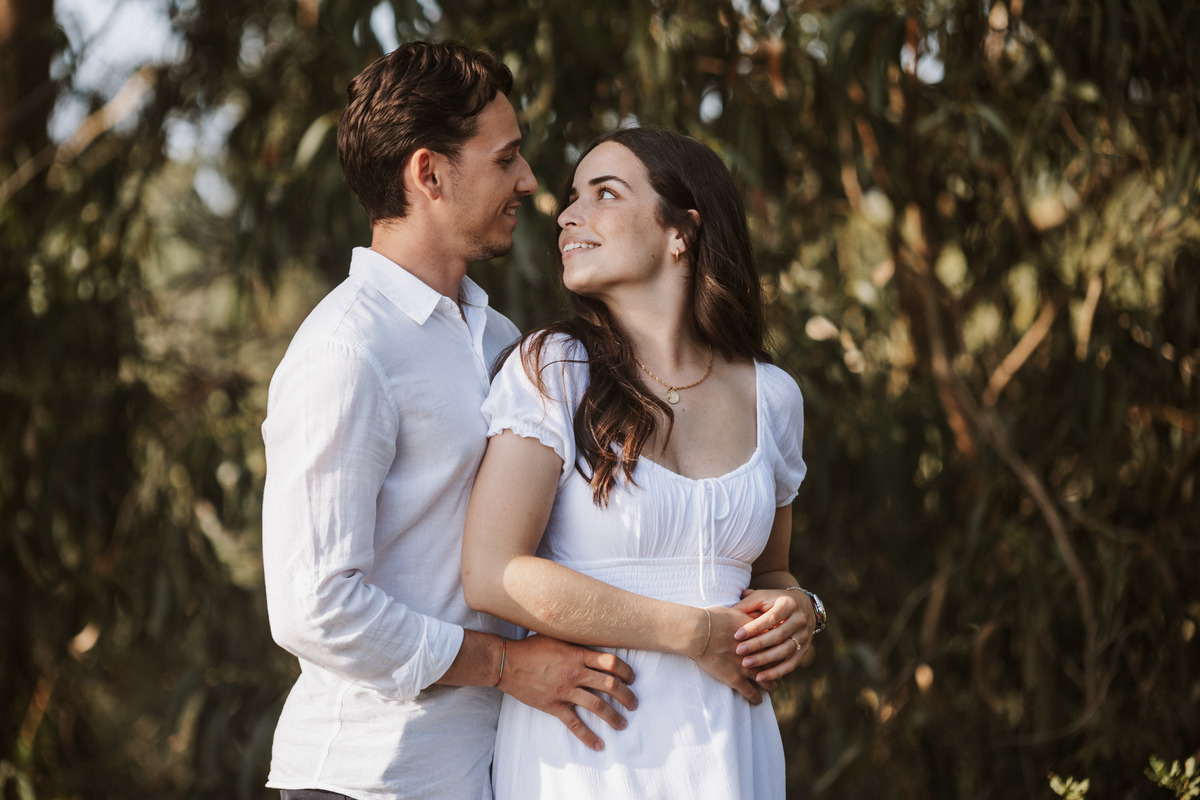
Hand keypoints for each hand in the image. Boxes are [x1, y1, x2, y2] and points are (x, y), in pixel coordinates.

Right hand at [499, 635, 636, 751]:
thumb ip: (576, 643)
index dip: (626, 671)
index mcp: (577, 655)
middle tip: (634, 703)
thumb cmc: (531, 647)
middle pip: (611, 685)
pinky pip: (575, 724)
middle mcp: (575, 673)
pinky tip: (599, 745)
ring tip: (623, 723)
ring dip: (614, 716)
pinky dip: (588, 736)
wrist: (507, 663)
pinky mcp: (554, 706)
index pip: (611, 663)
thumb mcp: (557, 637)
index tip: (632, 678)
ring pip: (598, 706)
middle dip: (627, 696)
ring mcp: (565, 691)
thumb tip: (594, 642)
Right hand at [691, 606, 774, 704]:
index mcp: (758, 635)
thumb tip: (757, 613)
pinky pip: (751, 693)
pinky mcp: (736, 679)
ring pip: (765, 681)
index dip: (778, 650)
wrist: (699, 632)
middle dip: (777, 669)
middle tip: (778, 673)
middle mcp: (756, 653)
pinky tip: (758, 701)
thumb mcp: (737, 611)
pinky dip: (756, 698)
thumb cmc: (713, 618)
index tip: (779, 653)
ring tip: (771, 689)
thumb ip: (750, 616)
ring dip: (770, 686)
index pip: (775, 645)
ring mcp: (747, 668)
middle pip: (774, 664)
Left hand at [731, 589, 814, 681]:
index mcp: (789, 604)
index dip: (754, 628)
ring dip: (765, 660)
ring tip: (746, 664)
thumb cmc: (774, 601)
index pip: (771, 618)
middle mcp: (800, 620)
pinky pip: (791, 664)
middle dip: (758, 645)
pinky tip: (760, 677)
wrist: (801, 606)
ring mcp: (804, 636)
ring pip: (785, 651)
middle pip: (778, 636)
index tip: (737, 635)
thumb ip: (747, 604)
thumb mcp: (762, 597)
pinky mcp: (804, 649)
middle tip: (739, 651)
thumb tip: (728, 612)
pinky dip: (776, 672)